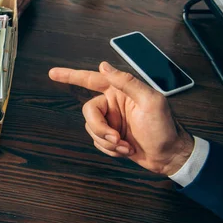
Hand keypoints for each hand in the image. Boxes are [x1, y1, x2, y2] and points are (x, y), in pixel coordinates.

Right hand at [49, 61, 193, 175]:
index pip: (90, 79)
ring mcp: (111, 121)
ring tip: (126, 146)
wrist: (170, 156)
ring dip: (107, 141)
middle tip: (116, 138)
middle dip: (100, 128)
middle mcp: (112, 104)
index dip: (70, 76)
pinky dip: (109, 149)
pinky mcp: (111, 136)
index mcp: (120, 91)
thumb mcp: (150, 101)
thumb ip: (127, 82)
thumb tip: (103, 66)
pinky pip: (96, 141)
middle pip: (88, 112)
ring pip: (91, 129)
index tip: (52, 73)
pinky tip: (126, 150)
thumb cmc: (165, 128)